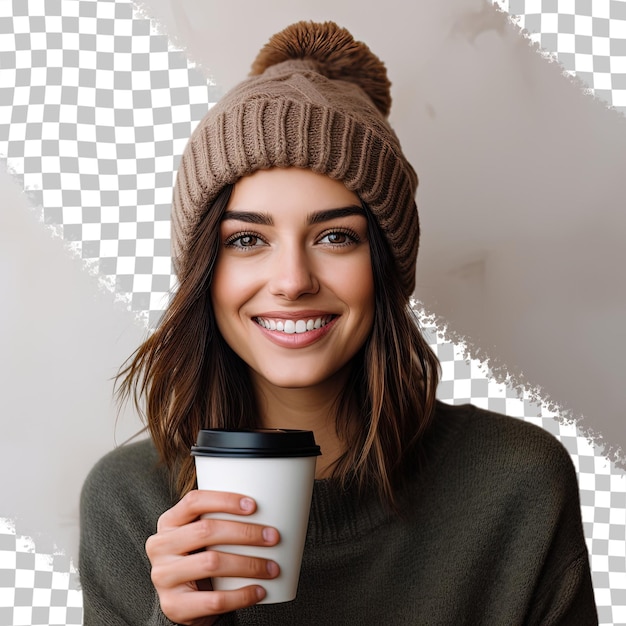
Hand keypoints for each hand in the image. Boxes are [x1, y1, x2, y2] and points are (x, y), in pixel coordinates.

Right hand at [145, 490, 279, 625]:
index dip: (224, 500)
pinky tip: (260, 591)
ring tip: (272, 566)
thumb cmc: (200, 558)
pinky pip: (214, 600)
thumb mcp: (201, 536)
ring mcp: (163, 577)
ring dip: (249, 564)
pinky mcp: (173, 606)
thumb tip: (269, 507)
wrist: (183, 603)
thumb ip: (221, 519)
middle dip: (245, 533)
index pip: (194, 501)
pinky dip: (242, 595)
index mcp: (168, 522)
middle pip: (206, 531)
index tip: (253, 506)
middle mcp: (160, 546)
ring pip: (212, 563)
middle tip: (272, 537)